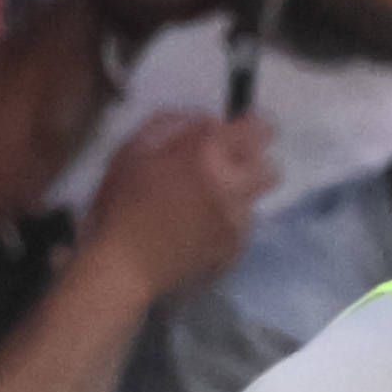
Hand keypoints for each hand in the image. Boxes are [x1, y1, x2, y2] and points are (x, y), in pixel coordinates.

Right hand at [82, 109, 275, 304]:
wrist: (122, 270)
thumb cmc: (121, 206)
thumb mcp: (133, 149)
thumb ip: (173, 123)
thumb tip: (205, 122)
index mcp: (208, 155)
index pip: (261, 128)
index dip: (252, 127)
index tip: (236, 133)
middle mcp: (232, 187)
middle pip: (271, 169)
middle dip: (251, 166)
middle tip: (220, 172)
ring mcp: (237, 223)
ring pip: (254, 201)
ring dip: (235, 198)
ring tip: (197, 211)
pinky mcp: (234, 252)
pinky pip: (241, 230)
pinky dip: (224, 228)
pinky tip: (194, 235)